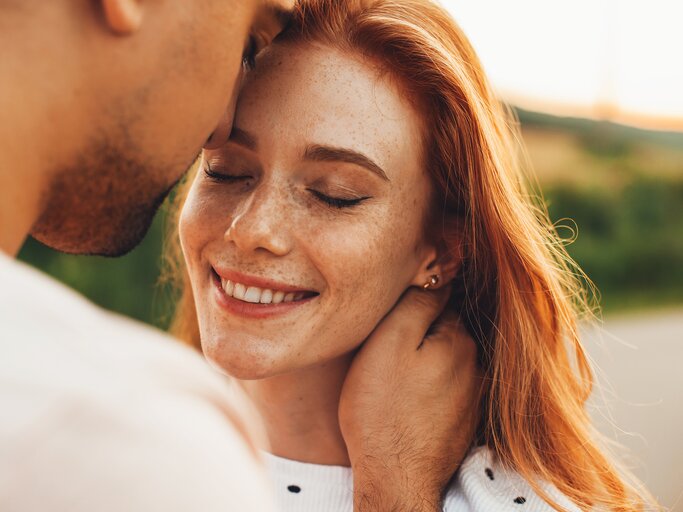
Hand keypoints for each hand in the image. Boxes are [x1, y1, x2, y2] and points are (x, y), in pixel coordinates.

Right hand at [339, 287, 481, 511]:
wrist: (396, 478)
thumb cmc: (381, 409)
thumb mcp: (388, 343)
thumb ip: (417, 304)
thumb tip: (438, 276)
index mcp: (458, 340)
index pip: (441, 299)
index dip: (415, 301)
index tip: (395, 313)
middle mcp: (475, 364)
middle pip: (445, 330)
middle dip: (421, 331)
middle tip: (388, 347)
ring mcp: (473, 395)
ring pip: (446, 360)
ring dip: (426, 361)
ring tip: (396, 378)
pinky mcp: (464, 420)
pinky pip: (447, 387)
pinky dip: (431, 387)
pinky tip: (409, 400)